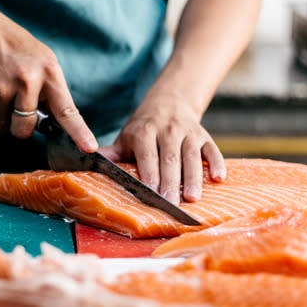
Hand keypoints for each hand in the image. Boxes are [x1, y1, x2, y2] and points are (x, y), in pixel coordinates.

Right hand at [0, 6, 96, 152]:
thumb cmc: (13, 47)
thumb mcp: (42, 59)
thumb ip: (50, 89)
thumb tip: (54, 123)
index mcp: (49, 72)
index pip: (67, 110)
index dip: (79, 132)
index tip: (88, 147)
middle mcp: (28, 81)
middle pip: (25, 129)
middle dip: (20, 125)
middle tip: (15, 103)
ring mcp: (3, 88)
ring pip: (3, 126)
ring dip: (1, 115)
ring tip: (0, 88)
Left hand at [97, 95, 224, 203]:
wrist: (169, 102)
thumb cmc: (144, 129)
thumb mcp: (126, 137)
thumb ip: (112, 153)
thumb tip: (88, 162)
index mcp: (145, 132)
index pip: (147, 155)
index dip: (149, 173)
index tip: (150, 192)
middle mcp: (168, 131)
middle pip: (170, 159)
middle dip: (171, 182)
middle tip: (171, 204)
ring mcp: (188, 133)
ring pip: (192, 156)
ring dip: (193, 177)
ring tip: (193, 197)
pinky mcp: (204, 136)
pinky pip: (213, 150)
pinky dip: (217, 163)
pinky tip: (219, 179)